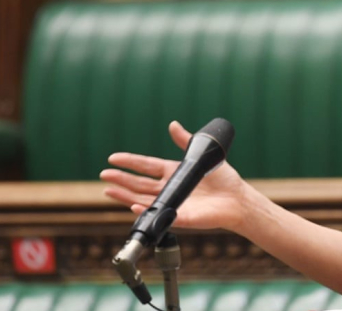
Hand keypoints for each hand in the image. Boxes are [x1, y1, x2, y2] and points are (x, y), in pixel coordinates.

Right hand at [100, 121, 249, 232]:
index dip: (130, 162)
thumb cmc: (223, 178)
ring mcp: (172, 203)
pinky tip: (132, 205)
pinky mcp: (179, 217)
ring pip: (142, 199)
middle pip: (139, 183)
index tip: (113, 158)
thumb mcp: (202, 155)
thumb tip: (172, 124)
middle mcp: (169, 188)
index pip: (146, 166)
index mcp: (173, 172)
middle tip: (104, 174)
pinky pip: (159, 215)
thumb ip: (186, 141)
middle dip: (121, 179)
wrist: (237, 198)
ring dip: (124, 195)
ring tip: (108, 189)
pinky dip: (144, 211)